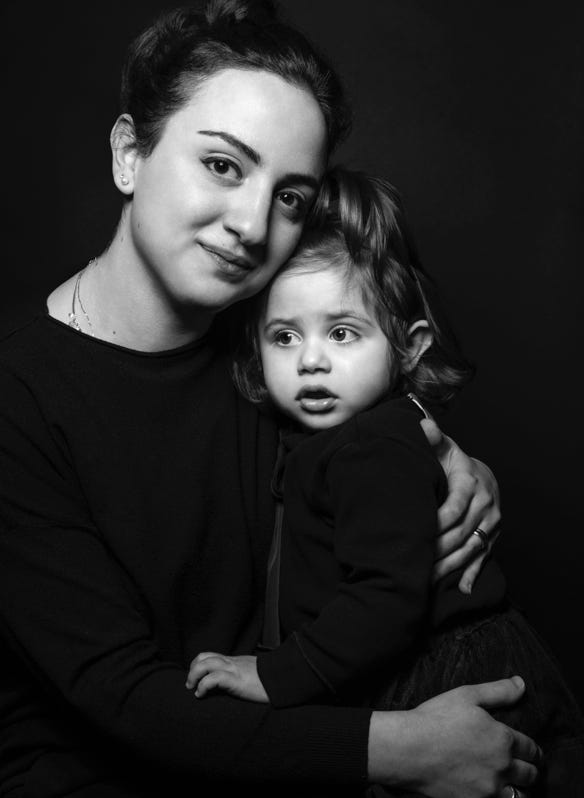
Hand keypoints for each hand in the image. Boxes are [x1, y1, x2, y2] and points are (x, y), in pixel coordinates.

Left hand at [186, 652, 268, 702]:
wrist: (284, 677)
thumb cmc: (271, 679)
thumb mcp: (254, 674)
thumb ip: (243, 675)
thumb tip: (236, 684)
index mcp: (235, 661)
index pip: (211, 656)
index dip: (199, 665)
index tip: (196, 678)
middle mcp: (231, 662)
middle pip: (204, 656)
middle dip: (192, 669)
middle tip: (190, 683)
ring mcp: (233, 669)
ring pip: (205, 664)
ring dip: (193, 675)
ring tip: (193, 688)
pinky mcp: (235, 680)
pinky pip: (213, 678)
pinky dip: (202, 685)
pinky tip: (201, 694)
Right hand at [368, 676, 539, 797]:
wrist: (409, 749)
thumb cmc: (436, 718)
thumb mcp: (467, 695)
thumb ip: (499, 691)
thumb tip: (522, 684)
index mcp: (503, 739)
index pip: (531, 749)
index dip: (534, 750)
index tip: (533, 752)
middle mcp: (502, 767)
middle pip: (530, 775)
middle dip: (531, 770)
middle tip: (527, 768)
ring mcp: (489, 789)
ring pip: (520, 796)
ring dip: (520, 789)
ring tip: (515, 785)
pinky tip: (494, 793)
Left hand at [421, 418, 500, 593]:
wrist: (482, 476)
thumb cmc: (454, 462)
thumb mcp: (445, 448)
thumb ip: (433, 439)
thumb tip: (423, 426)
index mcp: (470, 482)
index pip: (456, 503)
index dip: (439, 518)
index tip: (421, 530)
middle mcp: (484, 504)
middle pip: (461, 531)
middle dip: (440, 548)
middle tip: (417, 561)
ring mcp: (490, 523)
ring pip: (471, 548)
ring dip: (450, 565)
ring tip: (428, 578)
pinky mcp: (492, 537)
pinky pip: (483, 558)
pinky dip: (473, 574)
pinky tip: (463, 590)